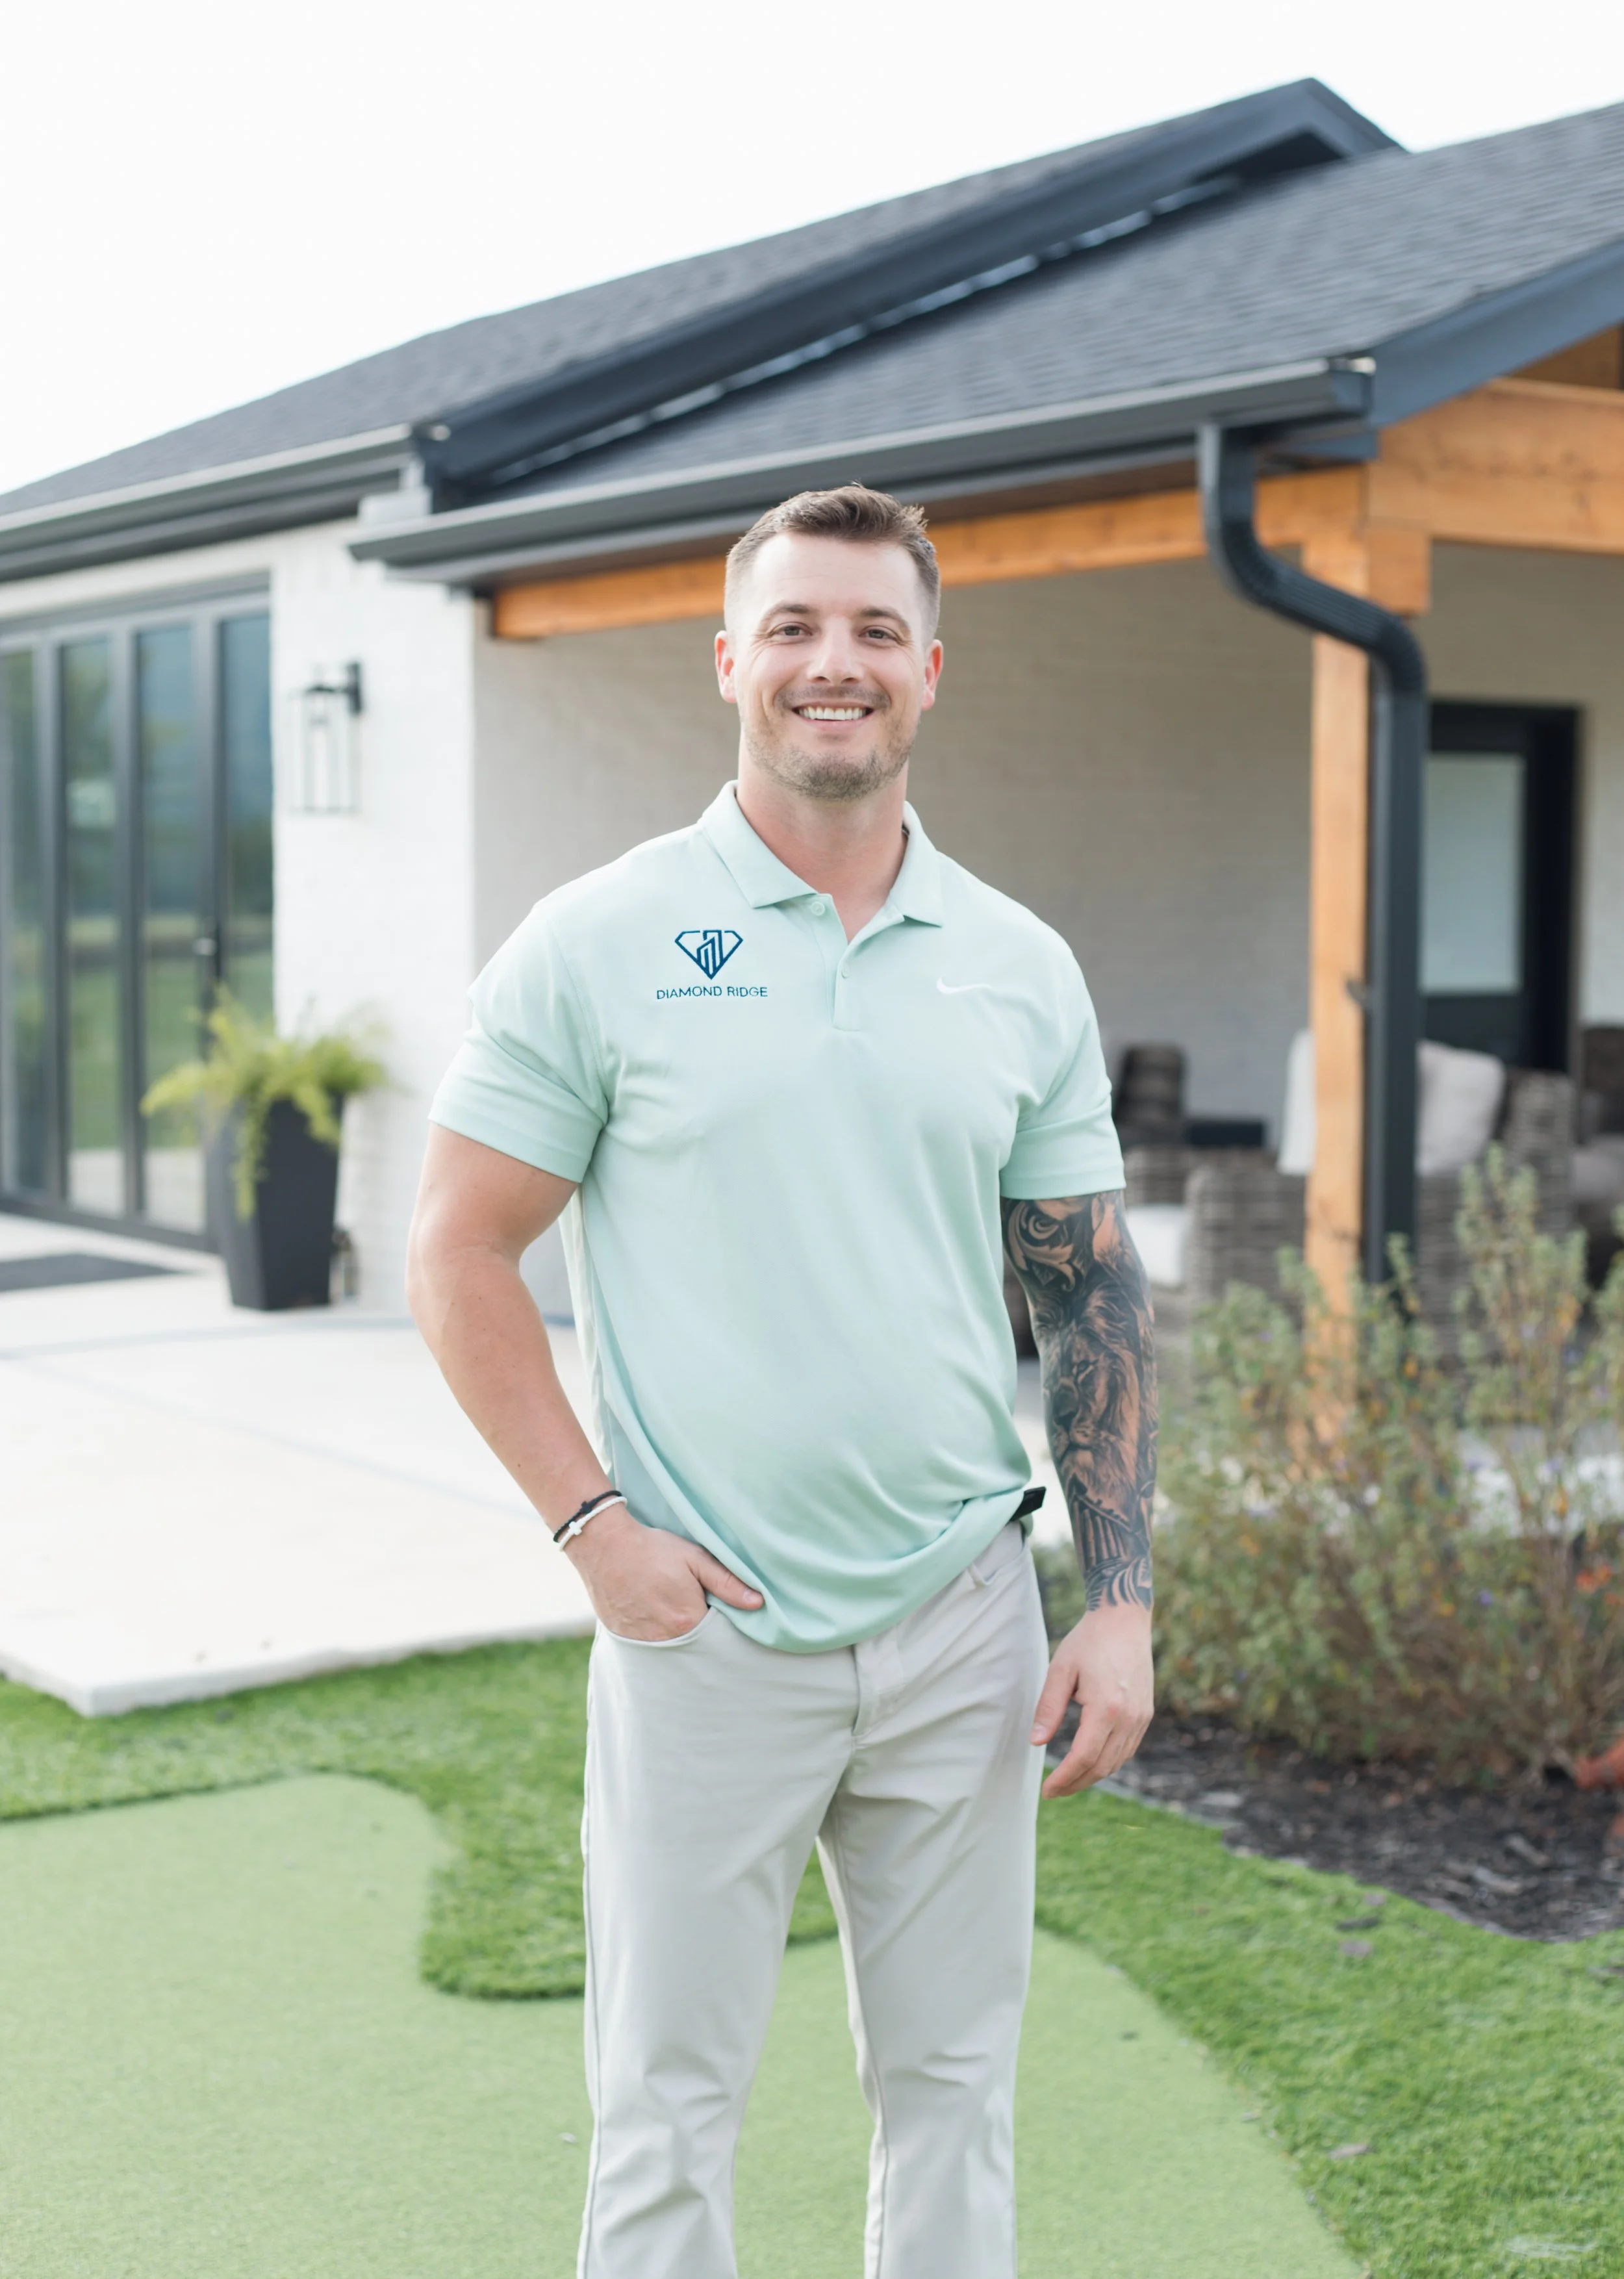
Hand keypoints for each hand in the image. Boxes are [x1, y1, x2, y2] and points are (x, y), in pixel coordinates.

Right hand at [565, 1503, 763, 1640]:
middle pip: (695, 1644)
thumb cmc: (653, 1549)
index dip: (720, 1622)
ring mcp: (642, 1642)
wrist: (604, 1546)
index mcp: (687, 1620)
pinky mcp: (624, 1639)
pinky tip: (652, 1614)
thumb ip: (727, 1582)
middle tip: (693, 1605)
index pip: (717, 1634)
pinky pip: (649, 1646)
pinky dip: (655, 1635)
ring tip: (670, 1608)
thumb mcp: (695, 1558)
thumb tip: (758, 1603)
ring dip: (677, 1635)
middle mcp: (665, 1639)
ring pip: (671, 1646)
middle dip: (700, 1631)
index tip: (718, 1609)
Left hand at [1030, 1602, 1153, 1798]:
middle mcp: (1129, 1717)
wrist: (1124, 1619)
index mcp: (1106, 1708)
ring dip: (1092, 1776)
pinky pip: (1128, 1748)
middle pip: (1101, 1766)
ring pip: (1117, 1761)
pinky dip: (1108, 1761)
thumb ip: (1048, 1708)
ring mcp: (1141, 1717)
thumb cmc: (1088, 1641)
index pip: (1084, 1757)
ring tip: (1068, 1780)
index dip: (1064, 1779)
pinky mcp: (1145, 1713)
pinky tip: (1091, 1761)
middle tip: (1054, 1791)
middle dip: (1076, 1783)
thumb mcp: (1060, 1669)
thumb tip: (1035, 1743)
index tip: (1046, 1790)